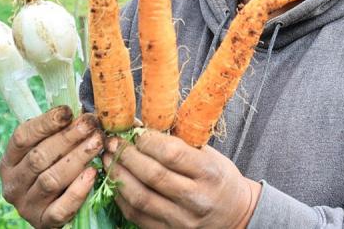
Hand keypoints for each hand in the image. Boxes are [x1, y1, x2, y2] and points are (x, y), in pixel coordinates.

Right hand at [0, 106, 103, 227]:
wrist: (54, 213)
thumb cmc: (54, 169)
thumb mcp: (48, 151)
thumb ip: (58, 133)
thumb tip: (83, 112)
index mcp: (9, 162)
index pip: (22, 137)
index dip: (45, 122)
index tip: (69, 111)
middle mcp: (13, 184)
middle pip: (38, 157)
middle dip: (68, 138)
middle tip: (91, 125)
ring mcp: (26, 206)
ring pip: (50, 180)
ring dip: (77, 158)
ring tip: (97, 143)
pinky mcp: (43, 223)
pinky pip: (61, 208)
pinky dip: (78, 190)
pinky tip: (92, 174)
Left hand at [103, 131, 260, 228]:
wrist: (235, 215)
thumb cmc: (219, 178)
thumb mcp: (209, 154)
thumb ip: (180, 142)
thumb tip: (142, 125)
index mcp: (209, 173)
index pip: (172, 154)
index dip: (148, 141)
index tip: (136, 132)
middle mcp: (197, 199)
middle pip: (153, 175)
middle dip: (127, 155)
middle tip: (113, 142)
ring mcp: (182, 220)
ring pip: (141, 197)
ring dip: (119, 175)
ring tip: (109, 159)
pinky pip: (137, 215)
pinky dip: (122, 197)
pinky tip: (115, 181)